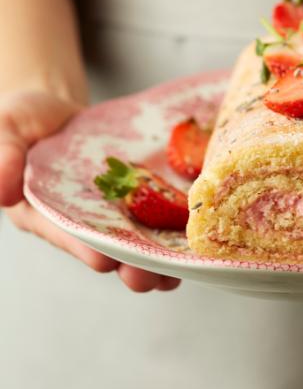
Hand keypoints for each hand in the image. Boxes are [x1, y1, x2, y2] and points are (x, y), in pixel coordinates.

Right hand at [0, 90, 180, 292]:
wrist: (56, 111)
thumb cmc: (23, 122)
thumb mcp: (6, 131)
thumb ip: (2, 157)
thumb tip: (3, 191)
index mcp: (44, 212)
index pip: (66, 236)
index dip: (85, 249)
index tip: (105, 261)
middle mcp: (81, 219)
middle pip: (109, 249)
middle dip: (132, 265)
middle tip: (155, 276)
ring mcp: (111, 210)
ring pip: (138, 240)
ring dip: (161, 255)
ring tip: (184, 265)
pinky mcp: (136, 194)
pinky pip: (157, 211)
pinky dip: (176, 221)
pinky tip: (197, 229)